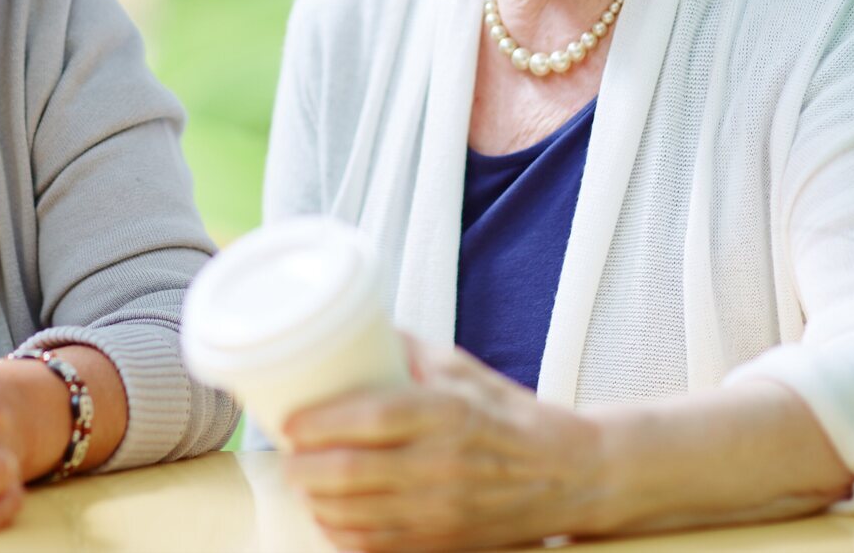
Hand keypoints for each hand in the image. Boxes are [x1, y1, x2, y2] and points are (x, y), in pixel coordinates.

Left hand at [283, 340, 606, 551]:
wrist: (567, 475)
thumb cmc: (507, 414)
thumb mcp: (460, 368)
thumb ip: (404, 349)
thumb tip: (347, 324)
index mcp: (448, 412)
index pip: (372, 419)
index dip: (321, 422)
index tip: (291, 421)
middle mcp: (443, 464)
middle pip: (352, 472)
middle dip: (303, 468)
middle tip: (286, 455)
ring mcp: (443, 510)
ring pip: (357, 514)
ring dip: (315, 500)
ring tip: (301, 481)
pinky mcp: (444, 542)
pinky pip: (376, 546)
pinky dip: (341, 532)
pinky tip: (328, 514)